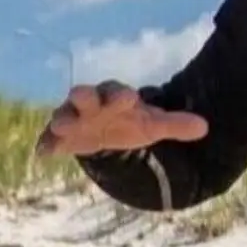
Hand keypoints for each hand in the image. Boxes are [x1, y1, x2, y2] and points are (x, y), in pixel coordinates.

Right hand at [35, 81, 209, 158]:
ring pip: (63, 115)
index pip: (117, 91)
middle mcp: (90, 103)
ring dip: (62, 120)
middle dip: (82, 96)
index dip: (121, 95)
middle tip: (82, 96)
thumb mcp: (152, 126)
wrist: (103, 130)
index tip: (129, 99)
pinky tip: (41, 154)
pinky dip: (45, 145)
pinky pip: (48, 139)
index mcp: (114, 97)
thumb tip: (205, 127)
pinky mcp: (60, 138)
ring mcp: (72, 119)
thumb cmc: (128, 123)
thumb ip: (175, 125)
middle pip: (83, 94)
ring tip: (60, 127)